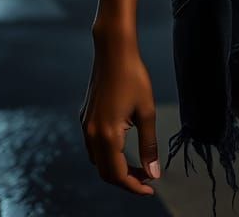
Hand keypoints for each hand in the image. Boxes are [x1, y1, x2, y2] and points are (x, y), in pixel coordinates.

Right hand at [80, 31, 160, 194]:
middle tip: (147, 177)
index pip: (117, 174)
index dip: (134, 186)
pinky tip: (122, 147)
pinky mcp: (84, 117)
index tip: (151, 188)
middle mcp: (91, 134)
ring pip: (97, 161)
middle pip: (105, 172)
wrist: (113, 51)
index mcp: (107, 135)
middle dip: (126, 179)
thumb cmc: (134, 76)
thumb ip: (149, 145)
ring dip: (116, 168)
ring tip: (138, 165)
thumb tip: (154, 172)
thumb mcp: (147, 111)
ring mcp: (85, 126)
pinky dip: (107, 155)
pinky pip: (93, 146)